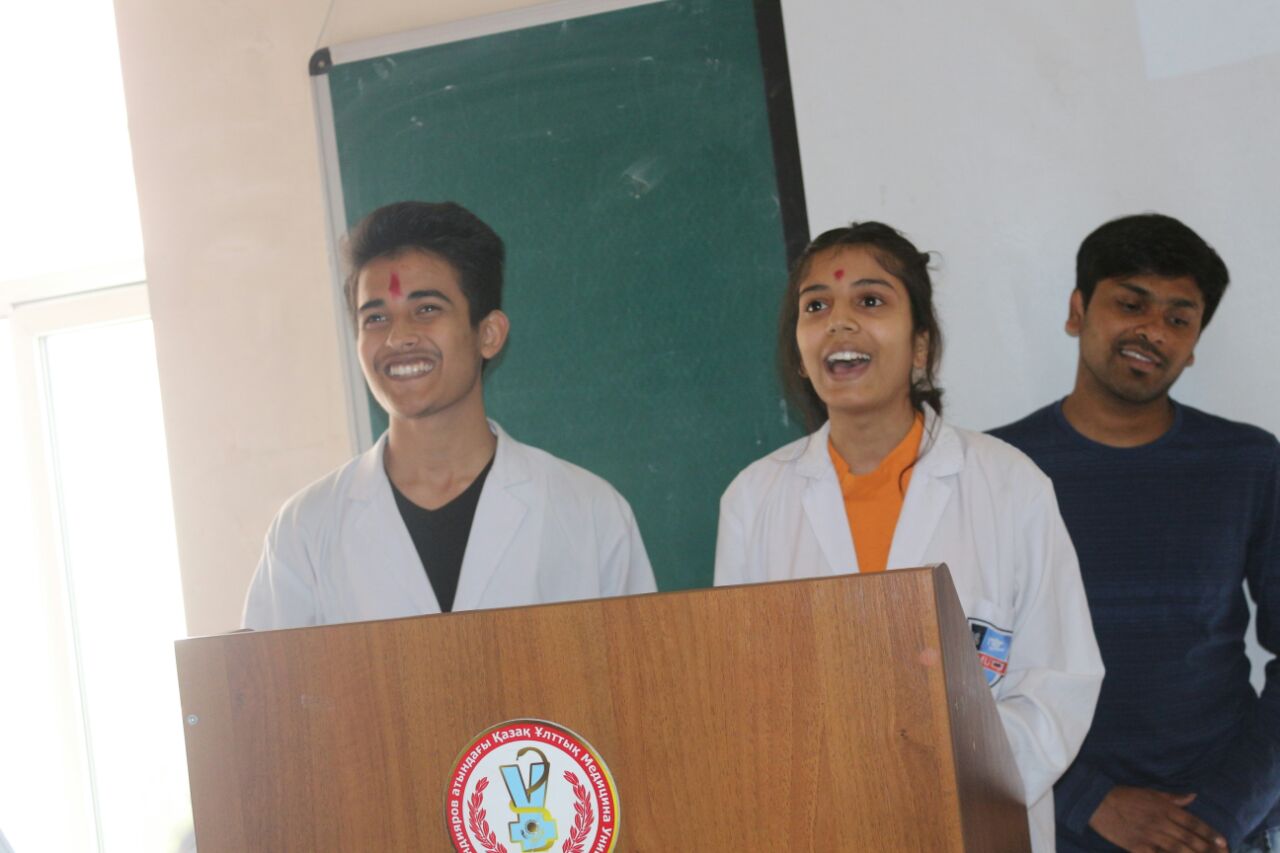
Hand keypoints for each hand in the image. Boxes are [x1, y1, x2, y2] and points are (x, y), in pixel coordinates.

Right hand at [1088, 787, 1225, 851]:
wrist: (1096, 802)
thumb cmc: (1123, 795)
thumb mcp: (1149, 791)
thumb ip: (1172, 797)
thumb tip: (1193, 796)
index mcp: (1163, 808)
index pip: (1192, 822)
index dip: (1209, 832)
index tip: (1223, 841)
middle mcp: (1159, 822)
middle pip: (1188, 838)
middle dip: (1206, 848)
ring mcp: (1148, 835)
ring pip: (1177, 849)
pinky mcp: (1136, 846)